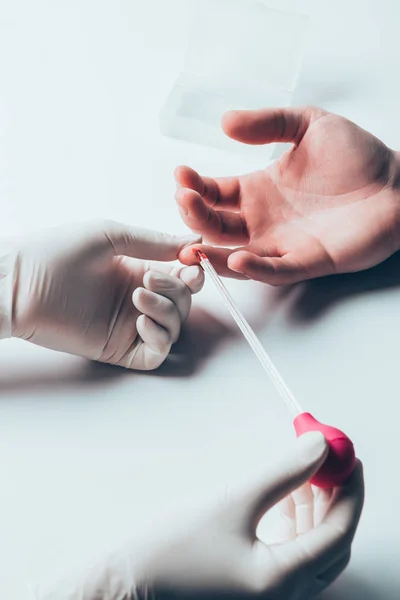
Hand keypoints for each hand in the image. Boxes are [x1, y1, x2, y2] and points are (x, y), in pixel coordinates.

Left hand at [4, 220, 202, 369]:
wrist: (21, 285)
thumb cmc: (57, 254)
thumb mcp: (112, 237)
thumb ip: (154, 242)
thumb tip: (194, 242)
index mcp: (137, 270)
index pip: (181, 276)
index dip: (193, 271)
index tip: (194, 262)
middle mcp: (137, 298)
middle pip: (183, 302)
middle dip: (177, 290)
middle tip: (150, 280)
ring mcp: (129, 325)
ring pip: (174, 327)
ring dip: (166, 311)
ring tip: (137, 296)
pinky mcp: (118, 349)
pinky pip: (156, 352)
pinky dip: (159, 337)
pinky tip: (140, 319)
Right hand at [33, 433, 363, 599]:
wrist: (128, 584)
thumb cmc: (171, 552)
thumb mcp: (233, 501)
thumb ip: (283, 473)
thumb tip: (317, 448)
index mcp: (282, 582)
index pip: (339, 532)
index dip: (350, 490)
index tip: (348, 457)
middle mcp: (283, 598)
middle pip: (332, 543)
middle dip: (336, 498)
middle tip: (330, 461)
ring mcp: (270, 597)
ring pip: (313, 549)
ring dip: (316, 508)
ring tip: (307, 473)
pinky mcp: (255, 588)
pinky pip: (293, 554)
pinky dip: (297, 523)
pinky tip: (287, 498)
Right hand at [176, 106, 399, 284]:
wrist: (398, 183)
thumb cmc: (357, 156)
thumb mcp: (308, 124)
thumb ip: (268, 123)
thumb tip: (225, 121)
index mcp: (259, 189)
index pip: (215, 194)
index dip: (195, 187)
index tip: (181, 175)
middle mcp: (264, 220)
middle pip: (216, 226)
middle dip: (195, 216)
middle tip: (185, 200)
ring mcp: (283, 243)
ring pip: (235, 255)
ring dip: (211, 250)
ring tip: (192, 241)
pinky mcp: (307, 260)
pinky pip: (275, 270)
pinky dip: (254, 268)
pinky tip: (235, 257)